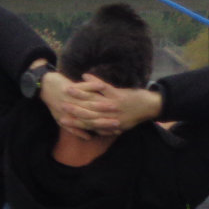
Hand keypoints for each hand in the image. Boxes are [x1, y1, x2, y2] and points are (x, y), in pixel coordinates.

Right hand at [39, 73, 160, 140]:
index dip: (73, 121)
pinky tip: (84, 75)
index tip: (61, 117)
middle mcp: (109, 116)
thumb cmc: (133, 116)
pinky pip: (103, 87)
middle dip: (72, 107)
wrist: (148, 107)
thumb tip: (93, 134)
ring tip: (67, 88)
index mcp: (108, 124)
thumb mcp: (120, 126)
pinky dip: (93, 80)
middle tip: (59, 102)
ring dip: (79, 93)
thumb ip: (106, 129)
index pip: (86, 123)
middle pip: (86, 112)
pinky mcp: (117, 95)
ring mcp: (113, 105)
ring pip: (92, 100)